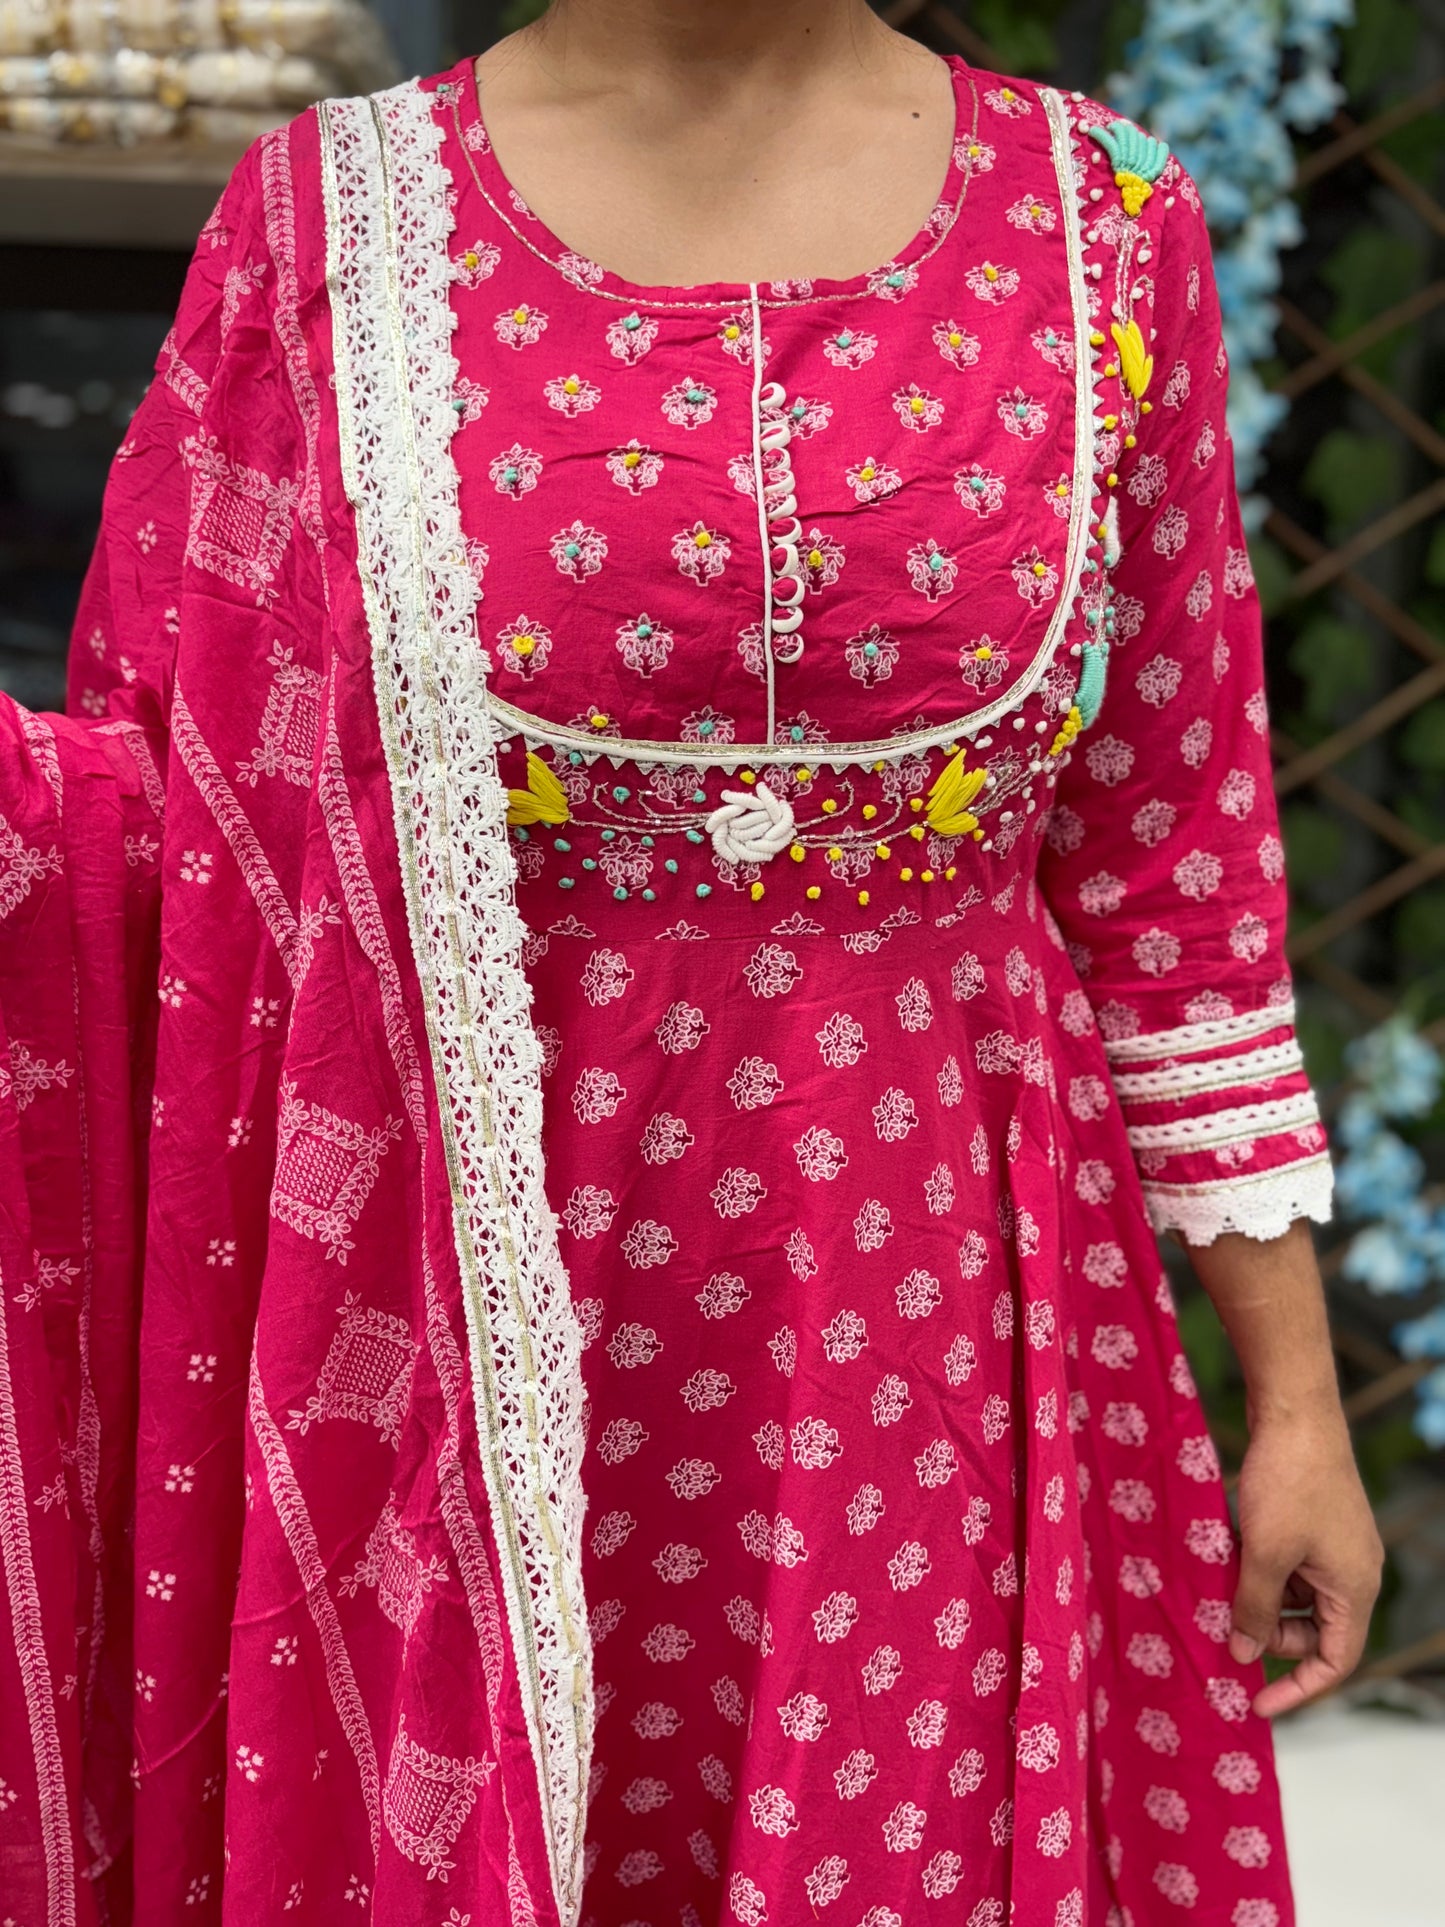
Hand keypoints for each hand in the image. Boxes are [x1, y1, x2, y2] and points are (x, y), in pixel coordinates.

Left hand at [1229, 1405, 1383, 1716]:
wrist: (1295, 1411)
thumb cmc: (1288, 1483)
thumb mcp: (1264, 1553)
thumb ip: (1254, 1608)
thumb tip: (1242, 1653)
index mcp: (1355, 1589)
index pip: (1335, 1661)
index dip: (1298, 1689)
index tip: (1257, 1704)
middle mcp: (1352, 1572)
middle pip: (1312, 1630)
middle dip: (1268, 1632)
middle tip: (1225, 1620)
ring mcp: (1333, 1546)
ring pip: (1294, 1595)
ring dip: (1257, 1596)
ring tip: (1220, 1583)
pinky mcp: (1313, 1523)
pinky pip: (1287, 1564)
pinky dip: (1258, 1567)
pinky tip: (1228, 1553)